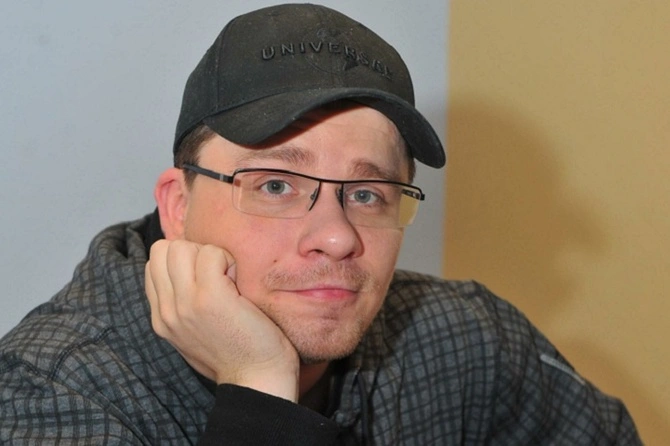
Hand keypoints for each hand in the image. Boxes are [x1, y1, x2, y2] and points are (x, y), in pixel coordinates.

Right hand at [145, 239, 298, 401]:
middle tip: (219, 274)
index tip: (208, 277)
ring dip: (210, 254)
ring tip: (228, 277)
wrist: (258, 380)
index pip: (154, 264)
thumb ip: (184, 306)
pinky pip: (210, 253)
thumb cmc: (238, 353)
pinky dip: (227, 258)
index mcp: (162, 318)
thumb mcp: (196, 334)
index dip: (183, 260)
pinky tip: (238, 281)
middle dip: (193, 251)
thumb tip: (188, 273)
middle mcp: (167, 311)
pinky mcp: (210, 298)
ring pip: (181, 247)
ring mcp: (185, 304)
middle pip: (163, 250)